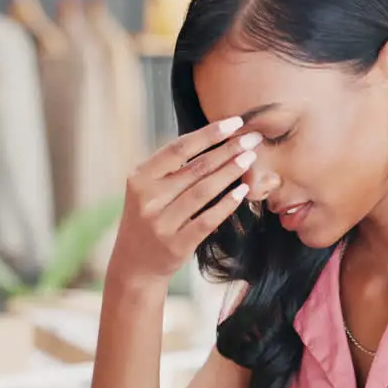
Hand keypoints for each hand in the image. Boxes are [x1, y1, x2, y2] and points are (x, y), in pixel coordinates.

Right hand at [108, 117, 261, 284]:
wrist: (135, 265)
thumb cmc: (149, 218)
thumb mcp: (148, 190)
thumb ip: (171, 168)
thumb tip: (213, 138)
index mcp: (139, 178)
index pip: (178, 148)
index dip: (208, 134)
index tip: (235, 122)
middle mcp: (148, 199)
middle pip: (195, 168)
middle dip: (228, 150)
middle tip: (252, 138)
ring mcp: (161, 223)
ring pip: (203, 191)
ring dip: (230, 172)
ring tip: (250, 159)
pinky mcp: (176, 245)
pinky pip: (207, 220)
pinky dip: (226, 204)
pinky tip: (242, 191)